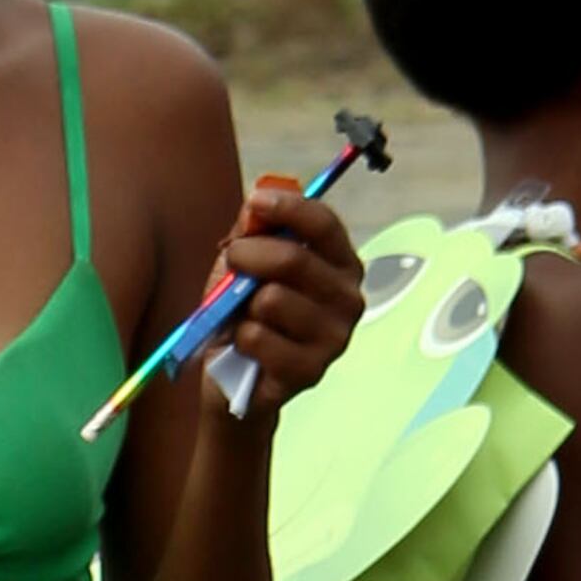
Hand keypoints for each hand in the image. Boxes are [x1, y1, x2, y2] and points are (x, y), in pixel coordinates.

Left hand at [198, 180, 366, 429]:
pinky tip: (248, 347)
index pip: (324, 224)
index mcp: (341, 264)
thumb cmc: (246, 313)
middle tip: (232, 262)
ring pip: (273, 300)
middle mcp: (348, 299)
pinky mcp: (311, 372)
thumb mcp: (245, 263)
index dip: (288, 208)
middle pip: (294, 259)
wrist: (236, 377)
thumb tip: (255, 208)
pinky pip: (259, 338)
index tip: (255, 202)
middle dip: (249, 254)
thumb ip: (253, 231)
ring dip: (244, 305)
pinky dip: (241, 338)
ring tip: (246, 317)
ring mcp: (335, 339)